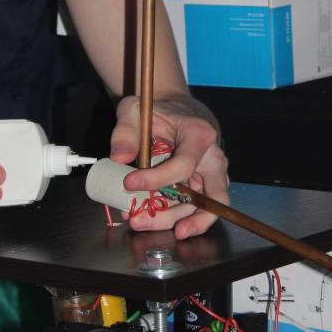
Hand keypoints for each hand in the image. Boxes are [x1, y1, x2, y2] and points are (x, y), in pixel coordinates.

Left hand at [110, 93, 228, 236]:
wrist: (173, 111)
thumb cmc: (158, 110)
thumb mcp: (136, 110)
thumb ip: (125, 132)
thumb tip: (119, 158)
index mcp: (200, 135)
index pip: (183, 165)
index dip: (157, 179)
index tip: (129, 183)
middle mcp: (213, 160)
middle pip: (207, 199)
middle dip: (175, 216)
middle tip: (142, 221)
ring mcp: (210, 177)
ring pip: (199, 209)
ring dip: (169, 220)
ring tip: (139, 221)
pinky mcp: (201, 188)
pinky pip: (190, 209)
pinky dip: (170, 217)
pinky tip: (146, 217)